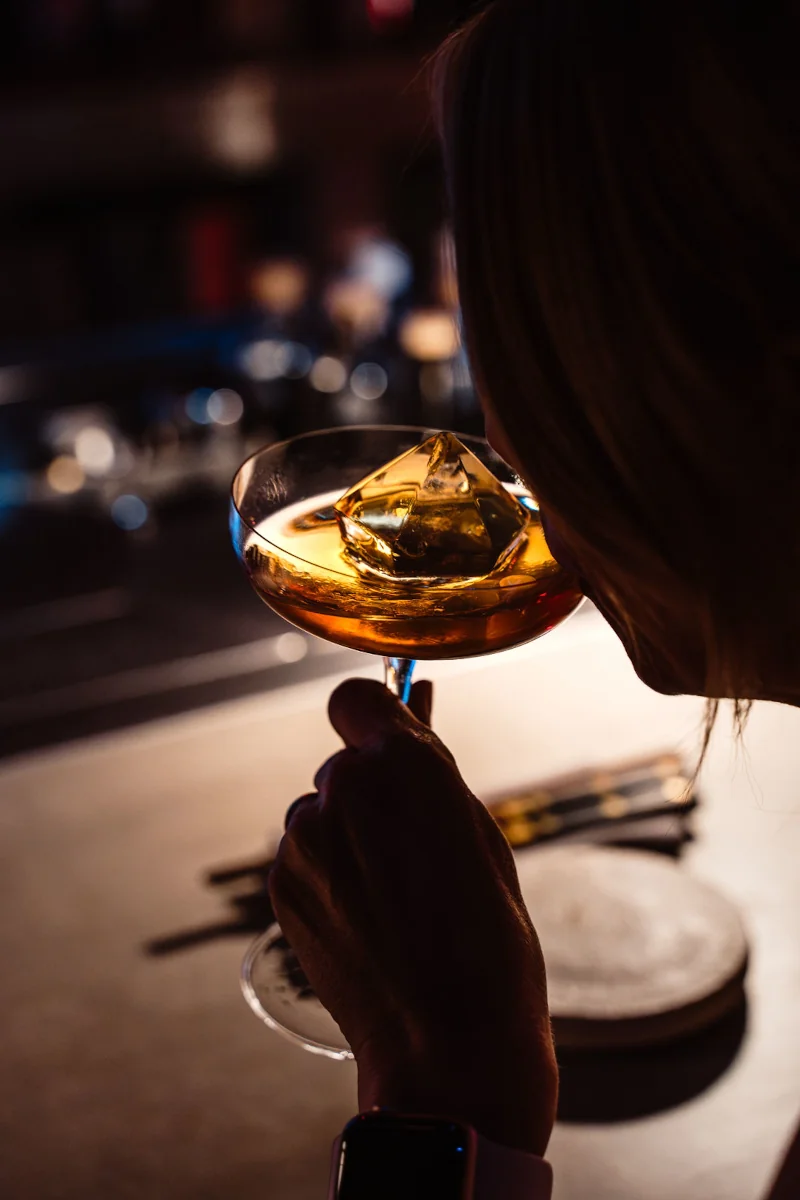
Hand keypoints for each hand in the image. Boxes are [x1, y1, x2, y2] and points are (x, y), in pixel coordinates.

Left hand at [269, 678, 556, 1155]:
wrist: (448, 1044)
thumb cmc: (487, 942)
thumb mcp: (482, 837)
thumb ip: (434, 773)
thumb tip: (413, 715)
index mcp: (405, 766)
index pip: (358, 697)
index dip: (377, 720)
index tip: (393, 748)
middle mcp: (343, 789)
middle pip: (344, 764)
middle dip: (372, 791)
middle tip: (414, 849)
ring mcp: (305, 839)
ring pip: (321, 812)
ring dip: (348, 836)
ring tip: (394, 898)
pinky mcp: (281, 885)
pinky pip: (304, 856)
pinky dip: (329, 875)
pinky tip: (367, 921)